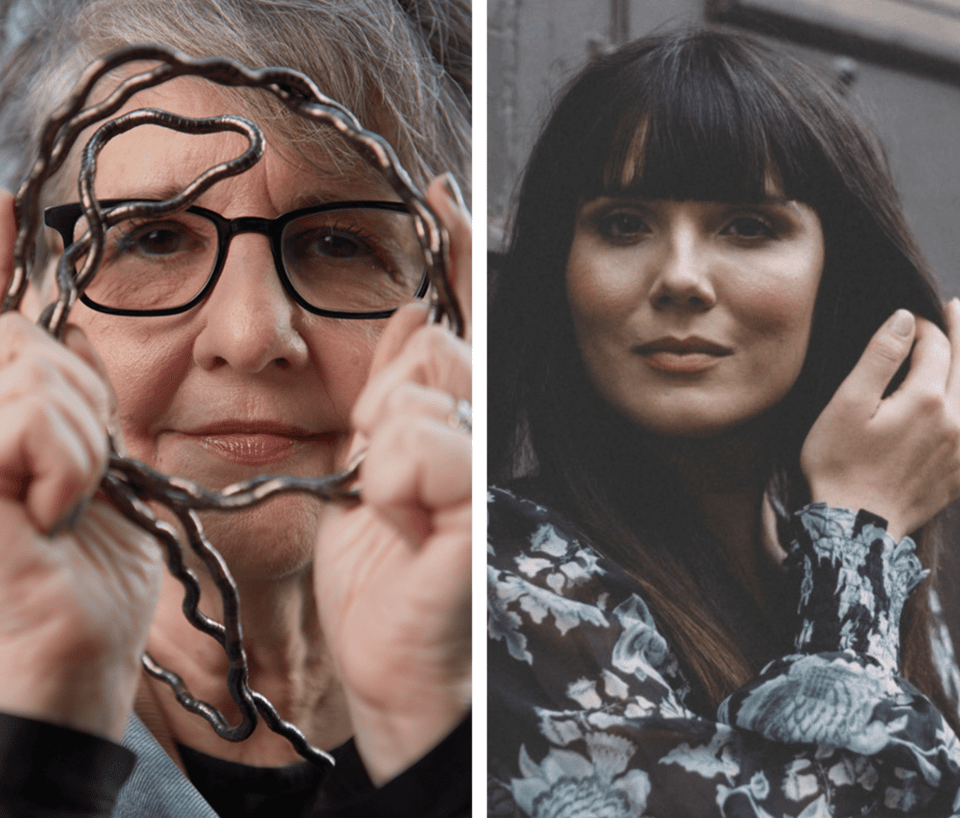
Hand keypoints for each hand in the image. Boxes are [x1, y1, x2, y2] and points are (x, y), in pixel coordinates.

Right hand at [0, 190, 161, 739]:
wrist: (70, 661)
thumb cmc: (85, 574)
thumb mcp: (89, 468)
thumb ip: (68, 396)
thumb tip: (66, 328)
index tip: (2, 200)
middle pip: (21, 343)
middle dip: (76, 403)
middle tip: (77, 484)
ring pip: (25, 370)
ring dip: (75, 441)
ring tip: (64, 508)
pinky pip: (18, 412)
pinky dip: (59, 459)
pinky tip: (52, 514)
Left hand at [313, 175, 470, 784]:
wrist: (391, 663)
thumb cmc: (382, 570)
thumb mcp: (368, 465)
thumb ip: (394, 388)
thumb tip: (416, 311)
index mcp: (460, 423)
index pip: (467, 324)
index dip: (461, 257)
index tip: (443, 191)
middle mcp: (489, 436)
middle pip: (437, 354)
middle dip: (389, 406)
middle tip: (387, 480)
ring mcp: (494, 469)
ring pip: (424, 395)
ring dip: (385, 456)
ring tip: (396, 512)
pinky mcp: (488, 506)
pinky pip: (427, 444)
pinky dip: (397, 485)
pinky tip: (407, 527)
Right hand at [801, 303, 959, 539]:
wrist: (855, 525)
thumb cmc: (839, 463)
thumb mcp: (847, 405)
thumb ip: (879, 357)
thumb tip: (905, 318)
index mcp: (926, 400)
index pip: (936, 346)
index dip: (923, 327)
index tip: (908, 320)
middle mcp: (956, 421)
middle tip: (956, 308)